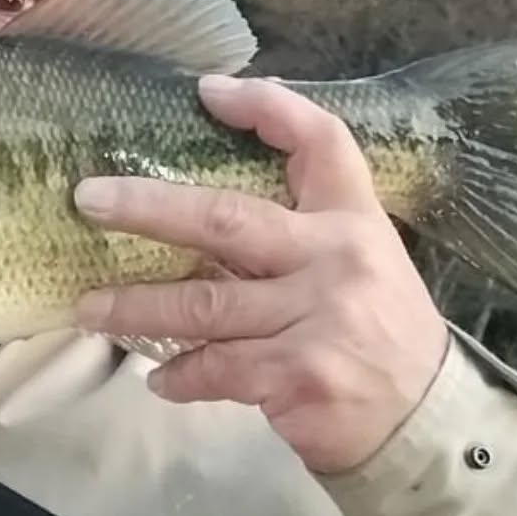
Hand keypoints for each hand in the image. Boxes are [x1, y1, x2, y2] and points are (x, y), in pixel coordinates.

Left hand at [72, 74, 449, 474]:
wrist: (428, 425)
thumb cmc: (376, 333)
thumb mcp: (357, 264)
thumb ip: (296, 233)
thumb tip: (194, 213)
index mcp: (352, 220)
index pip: (320, 141)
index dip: (267, 107)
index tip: (207, 90)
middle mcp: (336, 258)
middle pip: (227, 219)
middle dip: (149, 206)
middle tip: (89, 199)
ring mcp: (318, 317)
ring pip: (204, 304)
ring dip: (136, 307)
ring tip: (88, 308)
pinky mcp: (299, 374)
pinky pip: (218, 368)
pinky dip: (180, 374)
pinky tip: (156, 379)